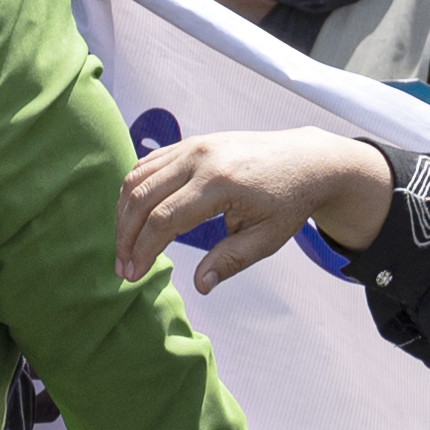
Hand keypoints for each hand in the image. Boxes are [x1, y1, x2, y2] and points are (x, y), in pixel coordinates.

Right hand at [116, 124, 395, 291]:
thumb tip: (199, 286)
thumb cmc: (289, 202)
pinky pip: (148, 163)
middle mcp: (200, 158)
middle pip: (142, 197)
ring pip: (138, 177)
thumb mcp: (267, 239)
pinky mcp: (191, 143)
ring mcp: (193, 146)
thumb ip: (230, 261)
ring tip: (124, 246)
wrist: (307, 161)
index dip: (143, 250)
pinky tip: (132, 217)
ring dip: (123, 213)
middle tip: (122, 268)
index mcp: (220, 183)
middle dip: (126, 236)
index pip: (164, 219)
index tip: (133, 276)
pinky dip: (133, 190)